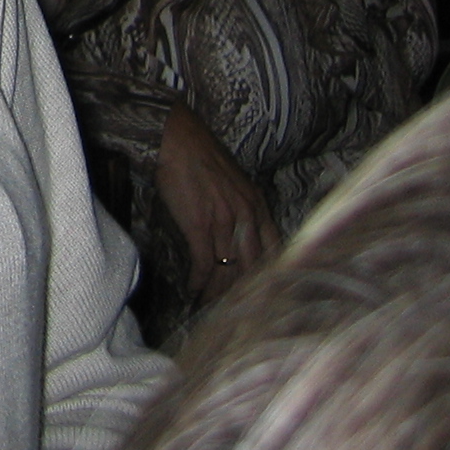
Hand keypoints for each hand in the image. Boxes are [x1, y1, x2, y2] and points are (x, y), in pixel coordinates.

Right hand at [154, 105, 281, 304]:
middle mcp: (246, 216)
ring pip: (228, 270)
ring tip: (210, 308)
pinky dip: (198, 281)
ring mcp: (224, 222)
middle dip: (244, 292)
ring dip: (218, 292)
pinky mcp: (200, 225)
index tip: (261, 294)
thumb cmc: (200, 156)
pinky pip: (204, 262)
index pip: (274, 251)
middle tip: (236, 311)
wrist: (176, 137)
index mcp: (258, 206)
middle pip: (252, 267)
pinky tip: (192, 290)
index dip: (268, 276)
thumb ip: (241, 208)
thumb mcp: (234, 182)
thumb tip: (237, 235)